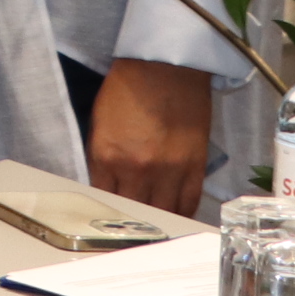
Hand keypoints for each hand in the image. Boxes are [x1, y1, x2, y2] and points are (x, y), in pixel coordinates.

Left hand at [87, 57, 212, 216]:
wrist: (166, 68)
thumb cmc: (128, 89)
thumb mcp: (99, 123)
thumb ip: (101, 158)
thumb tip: (104, 184)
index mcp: (108, 157)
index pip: (103, 199)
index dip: (105, 209)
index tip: (105, 214)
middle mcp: (138, 170)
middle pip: (134, 211)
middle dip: (130, 219)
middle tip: (129, 226)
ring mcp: (169, 171)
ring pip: (163, 213)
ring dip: (157, 221)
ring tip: (152, 227)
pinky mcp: (195, 167)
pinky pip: (189, 203)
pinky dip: (181, 212)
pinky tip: (175, 216)